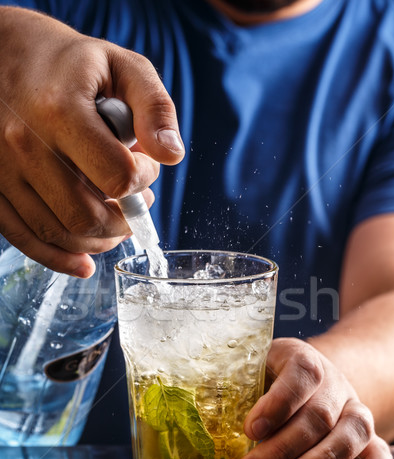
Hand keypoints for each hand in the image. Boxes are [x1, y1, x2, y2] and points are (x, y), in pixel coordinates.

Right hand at [0, 7, 184, 276]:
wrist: (2, 55)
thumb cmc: (70, 64)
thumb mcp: (122, 67)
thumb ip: (155, 108)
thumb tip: (172, 156)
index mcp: (60, 111)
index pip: (116, 175)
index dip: (142, 180)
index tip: (145, 166)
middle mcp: (24, 144)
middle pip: (85, 215)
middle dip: (123, 221)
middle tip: (135, 204)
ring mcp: (2, 169)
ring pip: (57, 232)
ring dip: (98, 240)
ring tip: (116, 223)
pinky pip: (24, 237)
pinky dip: (59, 258)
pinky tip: (84, 264)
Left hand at [234, 337, 393, 458]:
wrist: (311, 377)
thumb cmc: (269, 379)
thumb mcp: (250, 372)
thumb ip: (229, 387)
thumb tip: (191, 411)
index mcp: (302, 359)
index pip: (301, 372)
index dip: (278, 401)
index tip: (251, 428)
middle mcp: (334, 382)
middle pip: (317, 414)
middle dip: (281, 448)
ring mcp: (353, 408)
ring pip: (349, 433)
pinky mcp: (366, 437)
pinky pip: (380, 454)